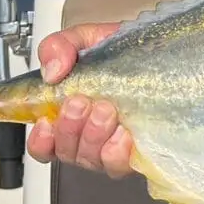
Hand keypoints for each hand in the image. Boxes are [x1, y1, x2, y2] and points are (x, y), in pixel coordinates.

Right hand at [25, 22, 134, 177]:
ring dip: (94, 136)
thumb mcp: (86, 38)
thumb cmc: (121, 50)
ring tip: (106, 110)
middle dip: (69, 129)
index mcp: (69, 113)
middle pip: (67, 152)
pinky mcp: (138, 151)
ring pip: (92, 161)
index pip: (44, 144)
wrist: (163, 50)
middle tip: (81, 103)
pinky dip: (118, 152)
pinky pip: (121, 164)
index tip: (46, 122)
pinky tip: (123, 133)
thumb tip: (51, 71)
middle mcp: (89, 135)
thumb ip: (59, 47)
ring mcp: (113, 146)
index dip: (41, 140)